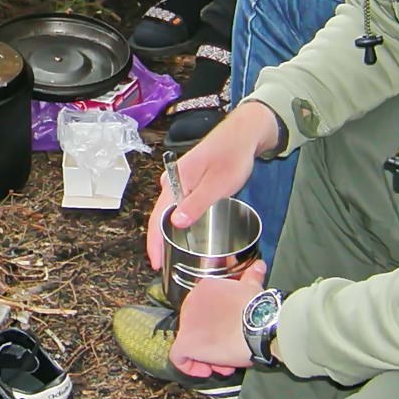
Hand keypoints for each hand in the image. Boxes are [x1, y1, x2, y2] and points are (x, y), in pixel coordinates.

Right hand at [145, 100, 278, 269]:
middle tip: (165, 264)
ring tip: (171, 254)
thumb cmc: (232, 157)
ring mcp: (179, 180)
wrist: (243, 134)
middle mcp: (172, 179)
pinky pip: (179, 205)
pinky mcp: (188, 181)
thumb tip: (175, 223)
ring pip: (170, 210)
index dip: (154, 242)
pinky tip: (183, 233)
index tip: (155, 263)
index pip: (157, 215)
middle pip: (160, 214)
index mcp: (175, 180)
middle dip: (160, 240)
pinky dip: (178, 220)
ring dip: (169, 231)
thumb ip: (196, 204)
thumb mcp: (217, 185)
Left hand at [169, 258, 269, 377]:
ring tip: (226, 365)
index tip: (233, 334)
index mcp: (204, 288)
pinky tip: (207, 370)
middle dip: (213, 343)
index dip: (218, 325)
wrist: (258, 325)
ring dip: (208, 357)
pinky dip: (190, 367)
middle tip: (230, 353)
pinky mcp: (186, 342)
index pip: (204, 311)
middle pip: (197, 329)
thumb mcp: (253, 288)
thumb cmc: (257, 309)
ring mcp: (186, 323)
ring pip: (191, 344)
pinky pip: (178, 358)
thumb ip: (252, 276)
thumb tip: (260, 266)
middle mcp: (190, 303)